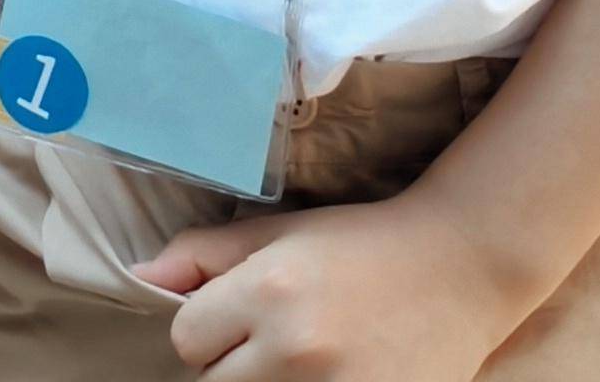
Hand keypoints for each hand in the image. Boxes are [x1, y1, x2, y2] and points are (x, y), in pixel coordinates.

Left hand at [138, 193, 521, 379]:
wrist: (458, 269)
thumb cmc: (358, 244)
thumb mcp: (276, 232)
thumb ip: (201, 253)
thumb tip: (140, 278)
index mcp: (269, 290)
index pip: (185, 337)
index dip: (205, 327)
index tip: (236, 315)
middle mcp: (297, 348)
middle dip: (228, 365)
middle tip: (269, 341)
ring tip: (297, 360)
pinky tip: (323, 375)